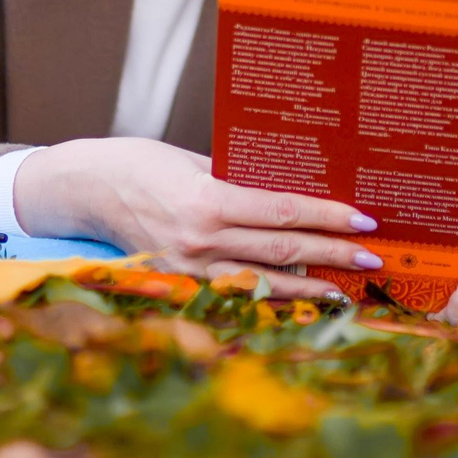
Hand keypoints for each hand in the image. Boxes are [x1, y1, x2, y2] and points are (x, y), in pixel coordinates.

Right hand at [10, 138, 379, 301]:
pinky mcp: (181, 282)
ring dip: (309, 286)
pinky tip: (298, 298)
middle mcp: (200, 239)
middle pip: (282, 249)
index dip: (326, 217)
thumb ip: (239, 178)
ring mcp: (190, 268)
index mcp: (206, 200)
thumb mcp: (195, 160)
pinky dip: (271, 297)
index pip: (281, 211)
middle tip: (372, 256)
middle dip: (332, 253)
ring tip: (346, 288)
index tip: (362, 219)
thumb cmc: (142, 163)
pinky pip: (236, 292)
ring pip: (263, 280)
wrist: (86, 188)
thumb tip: (292, 187)